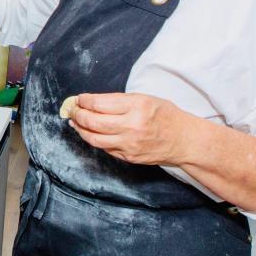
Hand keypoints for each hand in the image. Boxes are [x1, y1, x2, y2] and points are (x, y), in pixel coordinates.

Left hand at [67, 92, 193, 165]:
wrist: (184, 140)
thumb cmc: (165, 115)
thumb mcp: (144, 98)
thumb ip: (119, 100)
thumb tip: (92, 102)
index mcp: (136, 106)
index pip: (100, 103)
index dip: (84, 101)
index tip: (79, 98)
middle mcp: (132, 126)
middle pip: (93, 121)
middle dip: (77, 114)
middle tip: (71, 109)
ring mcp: (129, 144)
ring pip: (94, 139)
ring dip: (80, 129)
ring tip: (74, 122)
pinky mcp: (129, 157)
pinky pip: (104, 148)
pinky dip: (93, 139)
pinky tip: (88, 133)